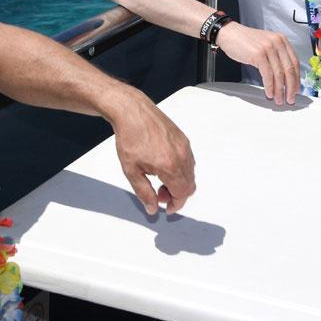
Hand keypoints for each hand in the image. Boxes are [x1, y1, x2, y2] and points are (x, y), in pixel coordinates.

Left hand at [109, 89, 196, 214]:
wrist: (132, 112)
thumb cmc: (130, 138)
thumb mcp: (131, 171)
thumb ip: (144, 192)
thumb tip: (153, 208)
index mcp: (170, 166)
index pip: (182, 193)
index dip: (176, 205)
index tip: (167, 208)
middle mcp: (182, 156)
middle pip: (189, 185)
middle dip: (176, 195)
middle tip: (159, 195)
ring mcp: (184, 146)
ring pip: (190, 173)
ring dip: (178, 182)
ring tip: (159, 180)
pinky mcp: (183, 139)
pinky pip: (188, 161)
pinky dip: (180, 170)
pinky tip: (163, 166)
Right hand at [215, 22, 300, 104]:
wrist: (229, 33)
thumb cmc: (246, 41)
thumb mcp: (266, 44)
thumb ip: (276, 56)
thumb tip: (284, 76)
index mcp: (281, 40)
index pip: (295, 62)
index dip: (297, 78)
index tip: (297, 88)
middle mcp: (277, 43)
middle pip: (289, 69)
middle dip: (291, 87)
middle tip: (290, 98)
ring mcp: (268, 48)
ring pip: (279, 74)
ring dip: (280, 90)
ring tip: (279, 99)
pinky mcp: (258, 55)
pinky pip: (267, 75)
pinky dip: (269, 86)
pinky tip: (269, 93)